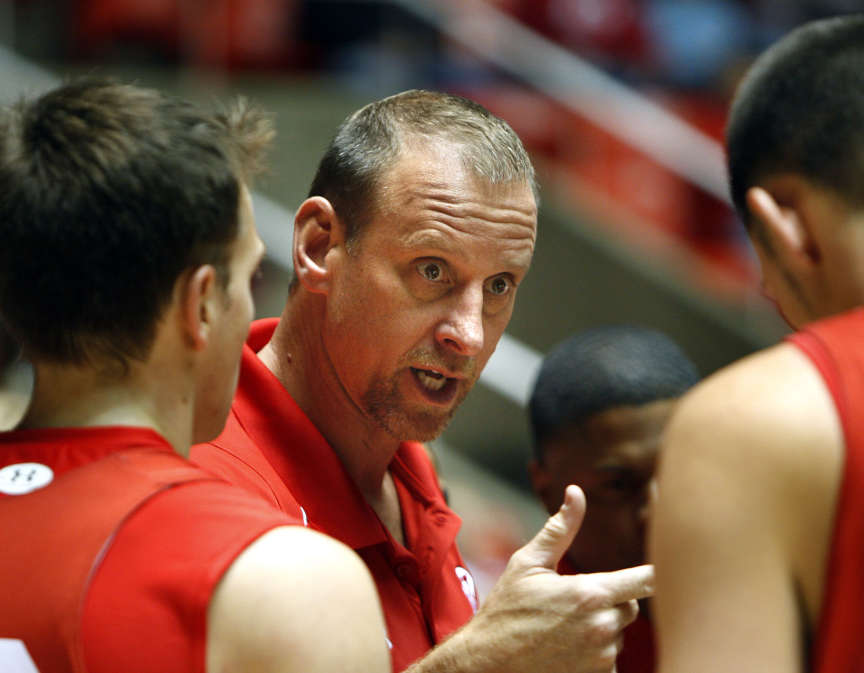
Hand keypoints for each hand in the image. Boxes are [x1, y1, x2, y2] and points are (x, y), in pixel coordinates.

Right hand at [415, 485, 653, 672]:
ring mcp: (602, 656)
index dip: (658, 572)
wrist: (489, 663)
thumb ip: (560, 529)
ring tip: (564, 627)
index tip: (672, 566)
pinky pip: (610, 659)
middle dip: (611, 600)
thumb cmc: (506, 610)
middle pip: (631, 607)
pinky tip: (567, 647)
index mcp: (590, 593)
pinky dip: (595, 652)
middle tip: (574, 601)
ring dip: (602, 627)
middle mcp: (603, 627)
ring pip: (619, 633)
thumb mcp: (528, 563)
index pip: (645, 580)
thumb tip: (576, 492)